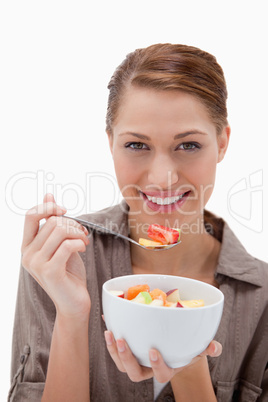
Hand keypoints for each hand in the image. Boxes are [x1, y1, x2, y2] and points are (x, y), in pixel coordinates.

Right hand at [21, 193, 90, 316]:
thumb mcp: (60, 243)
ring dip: (78, 233)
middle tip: (82, 234)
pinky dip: (79, 243)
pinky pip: (67, 245)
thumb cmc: (68, 272)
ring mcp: (37, 264)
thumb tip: (48, 194)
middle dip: (73, 224)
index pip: (30, 215)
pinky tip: (83, 249)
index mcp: (27, 246)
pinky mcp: (50, 272)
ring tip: (84, 242)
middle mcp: (27, 255)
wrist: (74, 302)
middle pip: (52, 222)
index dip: (48, 207)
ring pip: (60, 230)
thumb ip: (52, 222)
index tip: (64, 211)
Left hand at [104, 331, 221, 382]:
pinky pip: (115, 347)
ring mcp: (136, 361)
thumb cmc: (187, 348)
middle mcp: (148, 369)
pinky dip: (110, 333)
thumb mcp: (198, 348)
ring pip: (120, 363)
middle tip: (122, 340)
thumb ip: (207, 348)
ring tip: (109, 332)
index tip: (153, 350)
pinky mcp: (128, 350)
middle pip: (134, 373)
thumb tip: (215, 346)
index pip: (160, 374)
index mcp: (166, 369)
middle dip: (126, 358)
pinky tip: (107, 318)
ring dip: (113, 349)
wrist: (174, 347)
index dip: (156, 365)